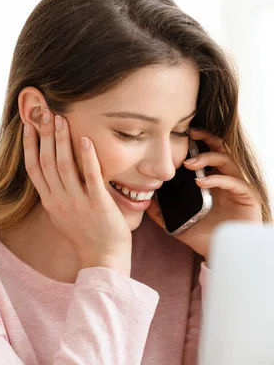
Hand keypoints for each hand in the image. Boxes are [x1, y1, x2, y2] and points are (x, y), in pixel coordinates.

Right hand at [23, 109, 131, 275]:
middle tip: (45, 112)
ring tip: (62, 119)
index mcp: (49, 201)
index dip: (29, 145)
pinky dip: (86, 158)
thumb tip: (53, 173)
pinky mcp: (97, 204)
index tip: (28, 125)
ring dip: (61, 140)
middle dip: (44, 135)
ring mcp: (77, 202)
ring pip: (63, 166)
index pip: (33, 168)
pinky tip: (85, 140)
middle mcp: (59, 200)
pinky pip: (90, 177)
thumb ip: (57, 193)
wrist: (103, 258)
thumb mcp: (63, 214)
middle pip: (46, 161)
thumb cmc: (86, 234)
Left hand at [146, 128, 262, 260]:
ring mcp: (236, 188)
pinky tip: (202, 182)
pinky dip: (217, 179)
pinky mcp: (247, 198)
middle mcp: (225, 179)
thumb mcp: (177, 220)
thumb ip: (161, 209)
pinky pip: (234, 182)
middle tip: (189, 135)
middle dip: (205, 139)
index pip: (206, 153)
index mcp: (210, 180)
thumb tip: (142, 200)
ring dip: (208, 159)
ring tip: (189, 164)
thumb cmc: (203, 235)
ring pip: (227, 161)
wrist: (221, 254)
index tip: (179, 134)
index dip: (196, 142)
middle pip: (219, 149)